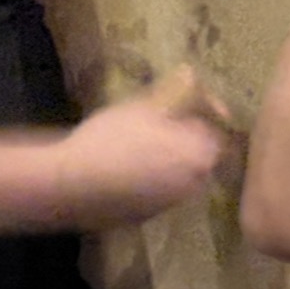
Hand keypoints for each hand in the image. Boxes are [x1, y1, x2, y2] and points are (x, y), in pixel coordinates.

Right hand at [54, 66, 229, 227]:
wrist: (72, 186)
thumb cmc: (113, 139)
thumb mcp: (144, 106)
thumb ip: (175, 89)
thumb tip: (191, 71)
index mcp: (201, 155)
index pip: (216, 129)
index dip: (203, 110)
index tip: (183, 101)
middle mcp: (195, 184)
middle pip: (198, 153)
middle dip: (184, 136)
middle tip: (160, 119)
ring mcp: (171, 205)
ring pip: (177, 173)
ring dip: (166, 158)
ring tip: (140, 142)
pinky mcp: (147, 217)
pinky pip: (156, 191)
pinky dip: (149, 177)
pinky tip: (124, 166)